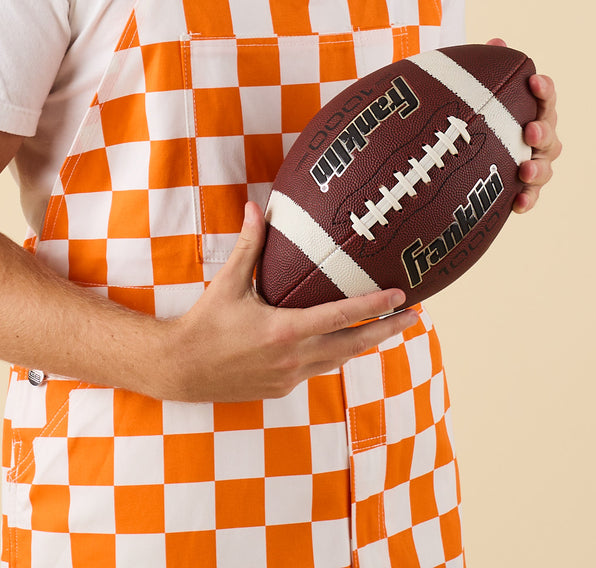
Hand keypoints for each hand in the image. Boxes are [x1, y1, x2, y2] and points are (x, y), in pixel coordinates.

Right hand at [163, 202, 420, 402]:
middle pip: (354, 345)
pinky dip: (332, 355)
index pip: (344, 316)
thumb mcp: (227, 282)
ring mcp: (290, 377)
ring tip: (387, 329)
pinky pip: (316, 369)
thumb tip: (254, 206)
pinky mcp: (282, 389)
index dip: (376, 307)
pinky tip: (339, 343)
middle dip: (387, 330)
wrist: (180, 369)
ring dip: (364, 344)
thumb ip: (248, 245)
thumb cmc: (204, 322)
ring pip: (339, 360)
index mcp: (286, 330)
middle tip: (415, 316)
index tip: (403, 298)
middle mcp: (295, 358)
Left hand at [487, 38, 561, 213]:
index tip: (534, 81)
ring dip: (539, 169)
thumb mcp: (473, 88)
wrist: (456, 149)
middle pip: (550, 133)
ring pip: (546, 166)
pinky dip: (528, 201)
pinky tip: (518, 204)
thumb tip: (498, 41)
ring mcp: (531, 163)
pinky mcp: (519, 189)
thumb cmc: (473, 111)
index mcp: (529, 108)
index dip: (544, 89)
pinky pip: (530, 197)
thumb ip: (486, 67)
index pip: (544, 96)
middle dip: (544, 130)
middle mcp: (535, 136)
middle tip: (530, 129)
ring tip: (526, 170)